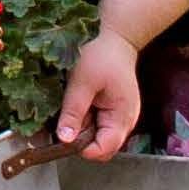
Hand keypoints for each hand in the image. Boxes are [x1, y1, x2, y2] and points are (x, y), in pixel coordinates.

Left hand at [56, 22, 145, 159]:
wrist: (115, 40)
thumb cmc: (101, 56)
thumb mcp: (82, 82)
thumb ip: (73, 111)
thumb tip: (64, 139)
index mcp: (122, 118)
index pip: (104, 150)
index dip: (82, 148)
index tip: (64, 135)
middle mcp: (124, 123)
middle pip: (100, 147)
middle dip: (80, 138)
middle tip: (65, 118)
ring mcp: (119, 118)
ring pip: (95, 136)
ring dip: (80, 127)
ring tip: (73, 105)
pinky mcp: (112, 112)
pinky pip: (95, 125)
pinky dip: (84, 119)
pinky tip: (78, 103)